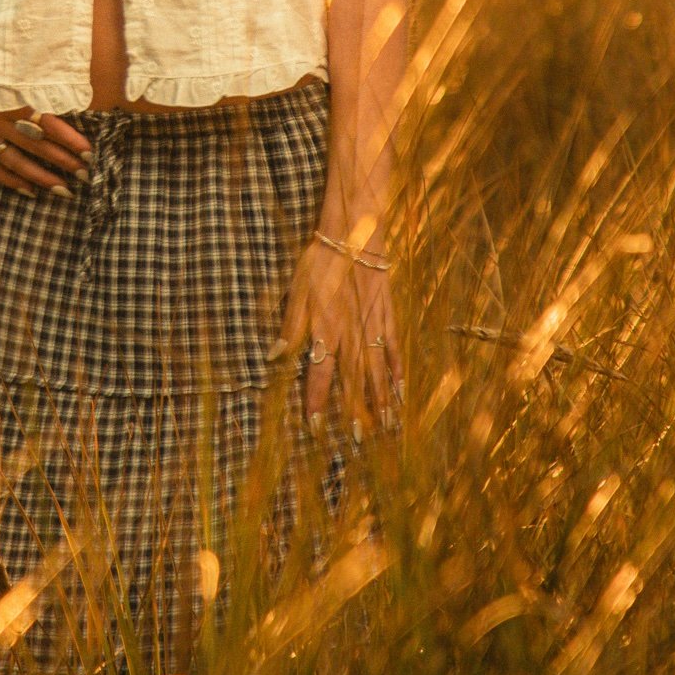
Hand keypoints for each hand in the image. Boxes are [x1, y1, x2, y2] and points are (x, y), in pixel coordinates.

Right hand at [0, 79, 92, 194]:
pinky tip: (29, 191)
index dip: (69, 139)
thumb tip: (73, 84)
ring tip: (64, 189)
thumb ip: (37, 79)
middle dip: (63, 160)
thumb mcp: (13, 66)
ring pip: (14, 160)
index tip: (90, 152)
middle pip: (35, 144)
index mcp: (11, 96)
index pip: (47, 122)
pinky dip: (10, 179)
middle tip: (86, 174)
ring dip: (40, 176)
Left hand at [274, 235, 400, 435]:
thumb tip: (273, 356)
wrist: (354, 233)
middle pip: (354, 379)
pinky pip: (394, 348)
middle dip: (355, 411)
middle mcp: (352, 333)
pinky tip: (401, 390)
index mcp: (326, 329)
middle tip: (359, 441)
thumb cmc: (320, 261)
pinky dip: (398, 371)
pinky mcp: (388, 314)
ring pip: (378, 370)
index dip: (317, 400)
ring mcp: (374, 326)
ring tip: (386, 427)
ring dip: (380, 400)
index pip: (320, 373)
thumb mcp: (296, 291)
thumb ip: (289, 327)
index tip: (316, 426)